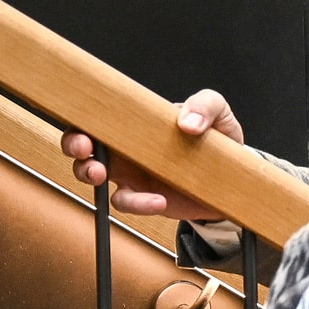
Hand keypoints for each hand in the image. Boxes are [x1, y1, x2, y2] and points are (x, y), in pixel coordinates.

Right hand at [61, 89, 242, 222]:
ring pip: (92, 173)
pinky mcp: (144, 197)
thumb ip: (205, 105)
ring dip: (87, 173)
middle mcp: (127, 146)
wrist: (235, 177)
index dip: (81, 117)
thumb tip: (187, 122)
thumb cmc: (218, 138)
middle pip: (82, 143)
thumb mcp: (218, 113)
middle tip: (84, 149)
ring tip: (100, 174)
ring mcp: (132, 172)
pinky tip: (158, 200)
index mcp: (136, 121)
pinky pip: (126, 201)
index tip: (84, 122)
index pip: (99, 114)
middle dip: (73, 144)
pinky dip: (136, 203)